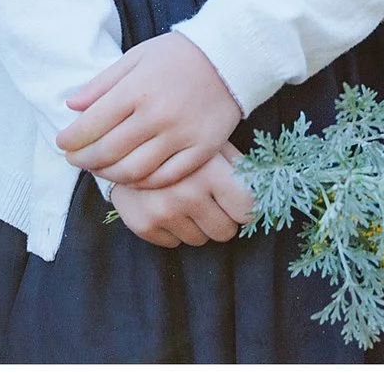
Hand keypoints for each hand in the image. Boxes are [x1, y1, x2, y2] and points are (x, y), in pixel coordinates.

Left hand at [57, 31, 242, 190]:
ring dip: (110, 175)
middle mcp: (157, 115)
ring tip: (99, 169)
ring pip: (135, 171)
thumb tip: (71, 106)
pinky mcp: (202, 150)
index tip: (61, 143)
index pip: (92, 125)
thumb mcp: (135, 57)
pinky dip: (143, 182)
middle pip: (109, 152)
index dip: (71, 139)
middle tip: (74, 160)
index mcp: (136, 90)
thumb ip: (102, 84)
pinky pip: (165, 177)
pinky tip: (132, 176)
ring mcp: (181, 136)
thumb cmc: (177, 55)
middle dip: (84, 160)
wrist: (230, 57)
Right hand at [106, 147, 254, 247]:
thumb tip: (265, 190)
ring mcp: (163, 212)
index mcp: (210, 171)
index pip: (247, 210)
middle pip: (226, 232)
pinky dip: (173, 229)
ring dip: (196, 224)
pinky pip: (174, 243)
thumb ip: (238, 165)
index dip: (243, 205)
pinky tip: (164, 204)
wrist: (117, 141)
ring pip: (201, 240)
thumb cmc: (177, 141)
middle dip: (221, 217)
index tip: (235, 197)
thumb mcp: (211, 142)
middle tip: (207, 197)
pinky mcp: (143, 225)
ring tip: (183, 197)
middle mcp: (187, 194)